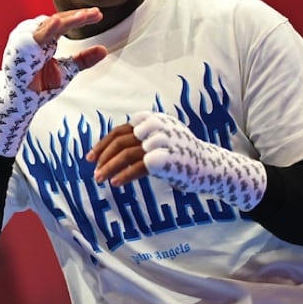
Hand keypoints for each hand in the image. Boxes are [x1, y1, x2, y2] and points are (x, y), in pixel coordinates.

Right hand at [0, 8, 105, 156]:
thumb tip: (104, 49)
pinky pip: (36, 36)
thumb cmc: (40, 86)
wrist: (24, 104)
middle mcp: (34, 36)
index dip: (80, 19)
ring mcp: (26, 40)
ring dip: (66, 20)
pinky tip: (59, 21)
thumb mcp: (67, 70)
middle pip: (58, 20)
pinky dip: (48, 29)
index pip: (63, 23)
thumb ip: (84, 59)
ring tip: (83, 16)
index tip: (99, 15)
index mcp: (44, 39)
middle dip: (77, 17)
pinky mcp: (21, 49)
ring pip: (49, 24)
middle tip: (96, 14)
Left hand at [89, 111, 265, 210]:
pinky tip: (115, 184)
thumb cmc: (182, 156)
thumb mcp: (160, 140)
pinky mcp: (164, 159)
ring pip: (125, 154)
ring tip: (99, 179)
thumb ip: (140, 139)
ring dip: (108, 168)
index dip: (103, 144)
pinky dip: (123, 176)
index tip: (92, 156)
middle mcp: (156, 127)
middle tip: (93, 171)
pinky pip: (137, 168)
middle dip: (103, 157)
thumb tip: (112, 150)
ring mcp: (160, 142)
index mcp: (153, 119)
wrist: (210, 166)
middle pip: (120, 141)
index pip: (121, 130)